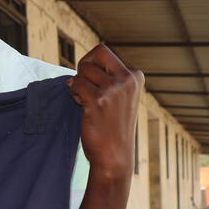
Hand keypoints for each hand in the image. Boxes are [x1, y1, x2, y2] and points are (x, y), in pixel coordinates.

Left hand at [67, 44, 143, 181]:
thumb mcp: (120, 98)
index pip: (105, 54)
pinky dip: (73, 93)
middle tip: (83, 83)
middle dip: (84, 65)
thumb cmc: (113, 128)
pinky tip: (80, 105)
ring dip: (77, 83)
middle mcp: (127, 79)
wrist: (114, 157)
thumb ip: (108, 79)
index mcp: (135, 77)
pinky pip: (76, 84)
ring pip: (84, 70)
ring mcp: (114, 89)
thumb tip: (81, 67)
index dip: (92, 66)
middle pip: (98, 51)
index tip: (93, 83)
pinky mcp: (98, 100)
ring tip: (83, 100)